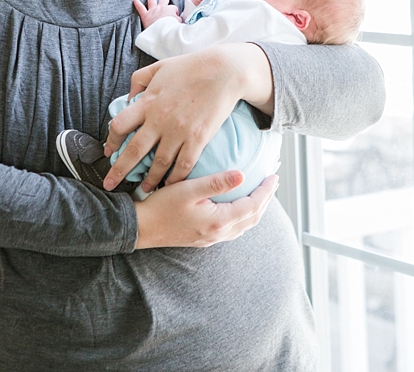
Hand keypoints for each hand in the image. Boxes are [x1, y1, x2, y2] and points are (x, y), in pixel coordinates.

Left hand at [103, 43, 274, 192]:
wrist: (224, 71)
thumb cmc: (193, 66)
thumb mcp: (159, 66)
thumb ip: (139, 80)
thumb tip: (130, 97)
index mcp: (148, 101)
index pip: (119, 125)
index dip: (112, 140)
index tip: (109, 151)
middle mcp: (159, 119)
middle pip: (133, 151)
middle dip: (119, 170)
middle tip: (111, 185)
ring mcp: (179, 131)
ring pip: (159, 163)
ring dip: (149, 179)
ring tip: (145, 188)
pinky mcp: (198, 138)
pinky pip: (184, 164)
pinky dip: (176, 177)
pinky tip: (172, 184)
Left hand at [134, 0, 181, 28]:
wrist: (162, 32)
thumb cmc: (171, 28)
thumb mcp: (179, 23)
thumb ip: (178, 20)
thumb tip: (179, 19)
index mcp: (170, 10)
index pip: (174, 8)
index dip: (175, 12)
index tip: (175, 16)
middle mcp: (161, 8)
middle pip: (163, 1)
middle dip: (165, 1)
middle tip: (166, 1)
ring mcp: (153, 10)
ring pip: (152, 0)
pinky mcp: (145, 15)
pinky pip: (140, 7)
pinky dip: (137, 3)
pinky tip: (135, 0)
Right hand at [134, 171, 278, 248]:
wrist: (139, 229)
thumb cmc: (161, 207)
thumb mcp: (188, 189)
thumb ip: (217, 182)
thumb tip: (243, 175)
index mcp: (219, 221)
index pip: (253, 206)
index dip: (266, 191)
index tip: (274, 176)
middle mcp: (218, 233)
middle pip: (253, 218)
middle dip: (266, 199)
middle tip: (273, 182)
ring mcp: (211, 238)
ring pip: (244, 225)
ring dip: (256, 209)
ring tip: (261, 193)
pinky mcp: (204, 239)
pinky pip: (234, 229)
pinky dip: (244, 216)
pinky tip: (240, 206)